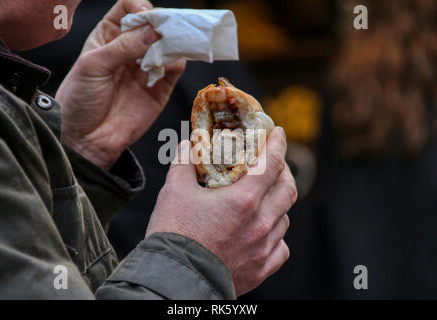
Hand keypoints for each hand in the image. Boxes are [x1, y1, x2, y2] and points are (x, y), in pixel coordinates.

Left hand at [56, 0, 184, 170]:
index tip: (145, 16)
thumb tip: (153, 30)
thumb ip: (122, 47)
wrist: (87, 139)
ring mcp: (146, 69)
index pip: (129, 9)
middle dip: (160, 24)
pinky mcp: (159, 89)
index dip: (139, 7)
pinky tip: (170, 64)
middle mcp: (130, 50)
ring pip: (167, 45)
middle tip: (164, 30)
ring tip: (170, 46)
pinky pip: (174, 70)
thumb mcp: (93, 66)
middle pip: (152, 25)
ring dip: (172, 42)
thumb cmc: (80, 99)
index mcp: (109, 37)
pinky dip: (177, 63)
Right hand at [146, 127, 296, 295]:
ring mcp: (263, 248)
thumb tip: (187, 145)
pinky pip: (281, 248)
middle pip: (288, 189)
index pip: (271, 163)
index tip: (278, 132)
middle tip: (274, 163)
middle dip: (283, 170)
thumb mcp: (174, 191)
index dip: (277, 143)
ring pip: (284, 218)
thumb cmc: (173, 234)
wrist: (173, 280)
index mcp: (244, 200)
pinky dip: (276, 235)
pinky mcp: (261, 269)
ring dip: (278, 203)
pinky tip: (264, 232)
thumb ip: (184, 163)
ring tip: (266, 197)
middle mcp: (260, 223)